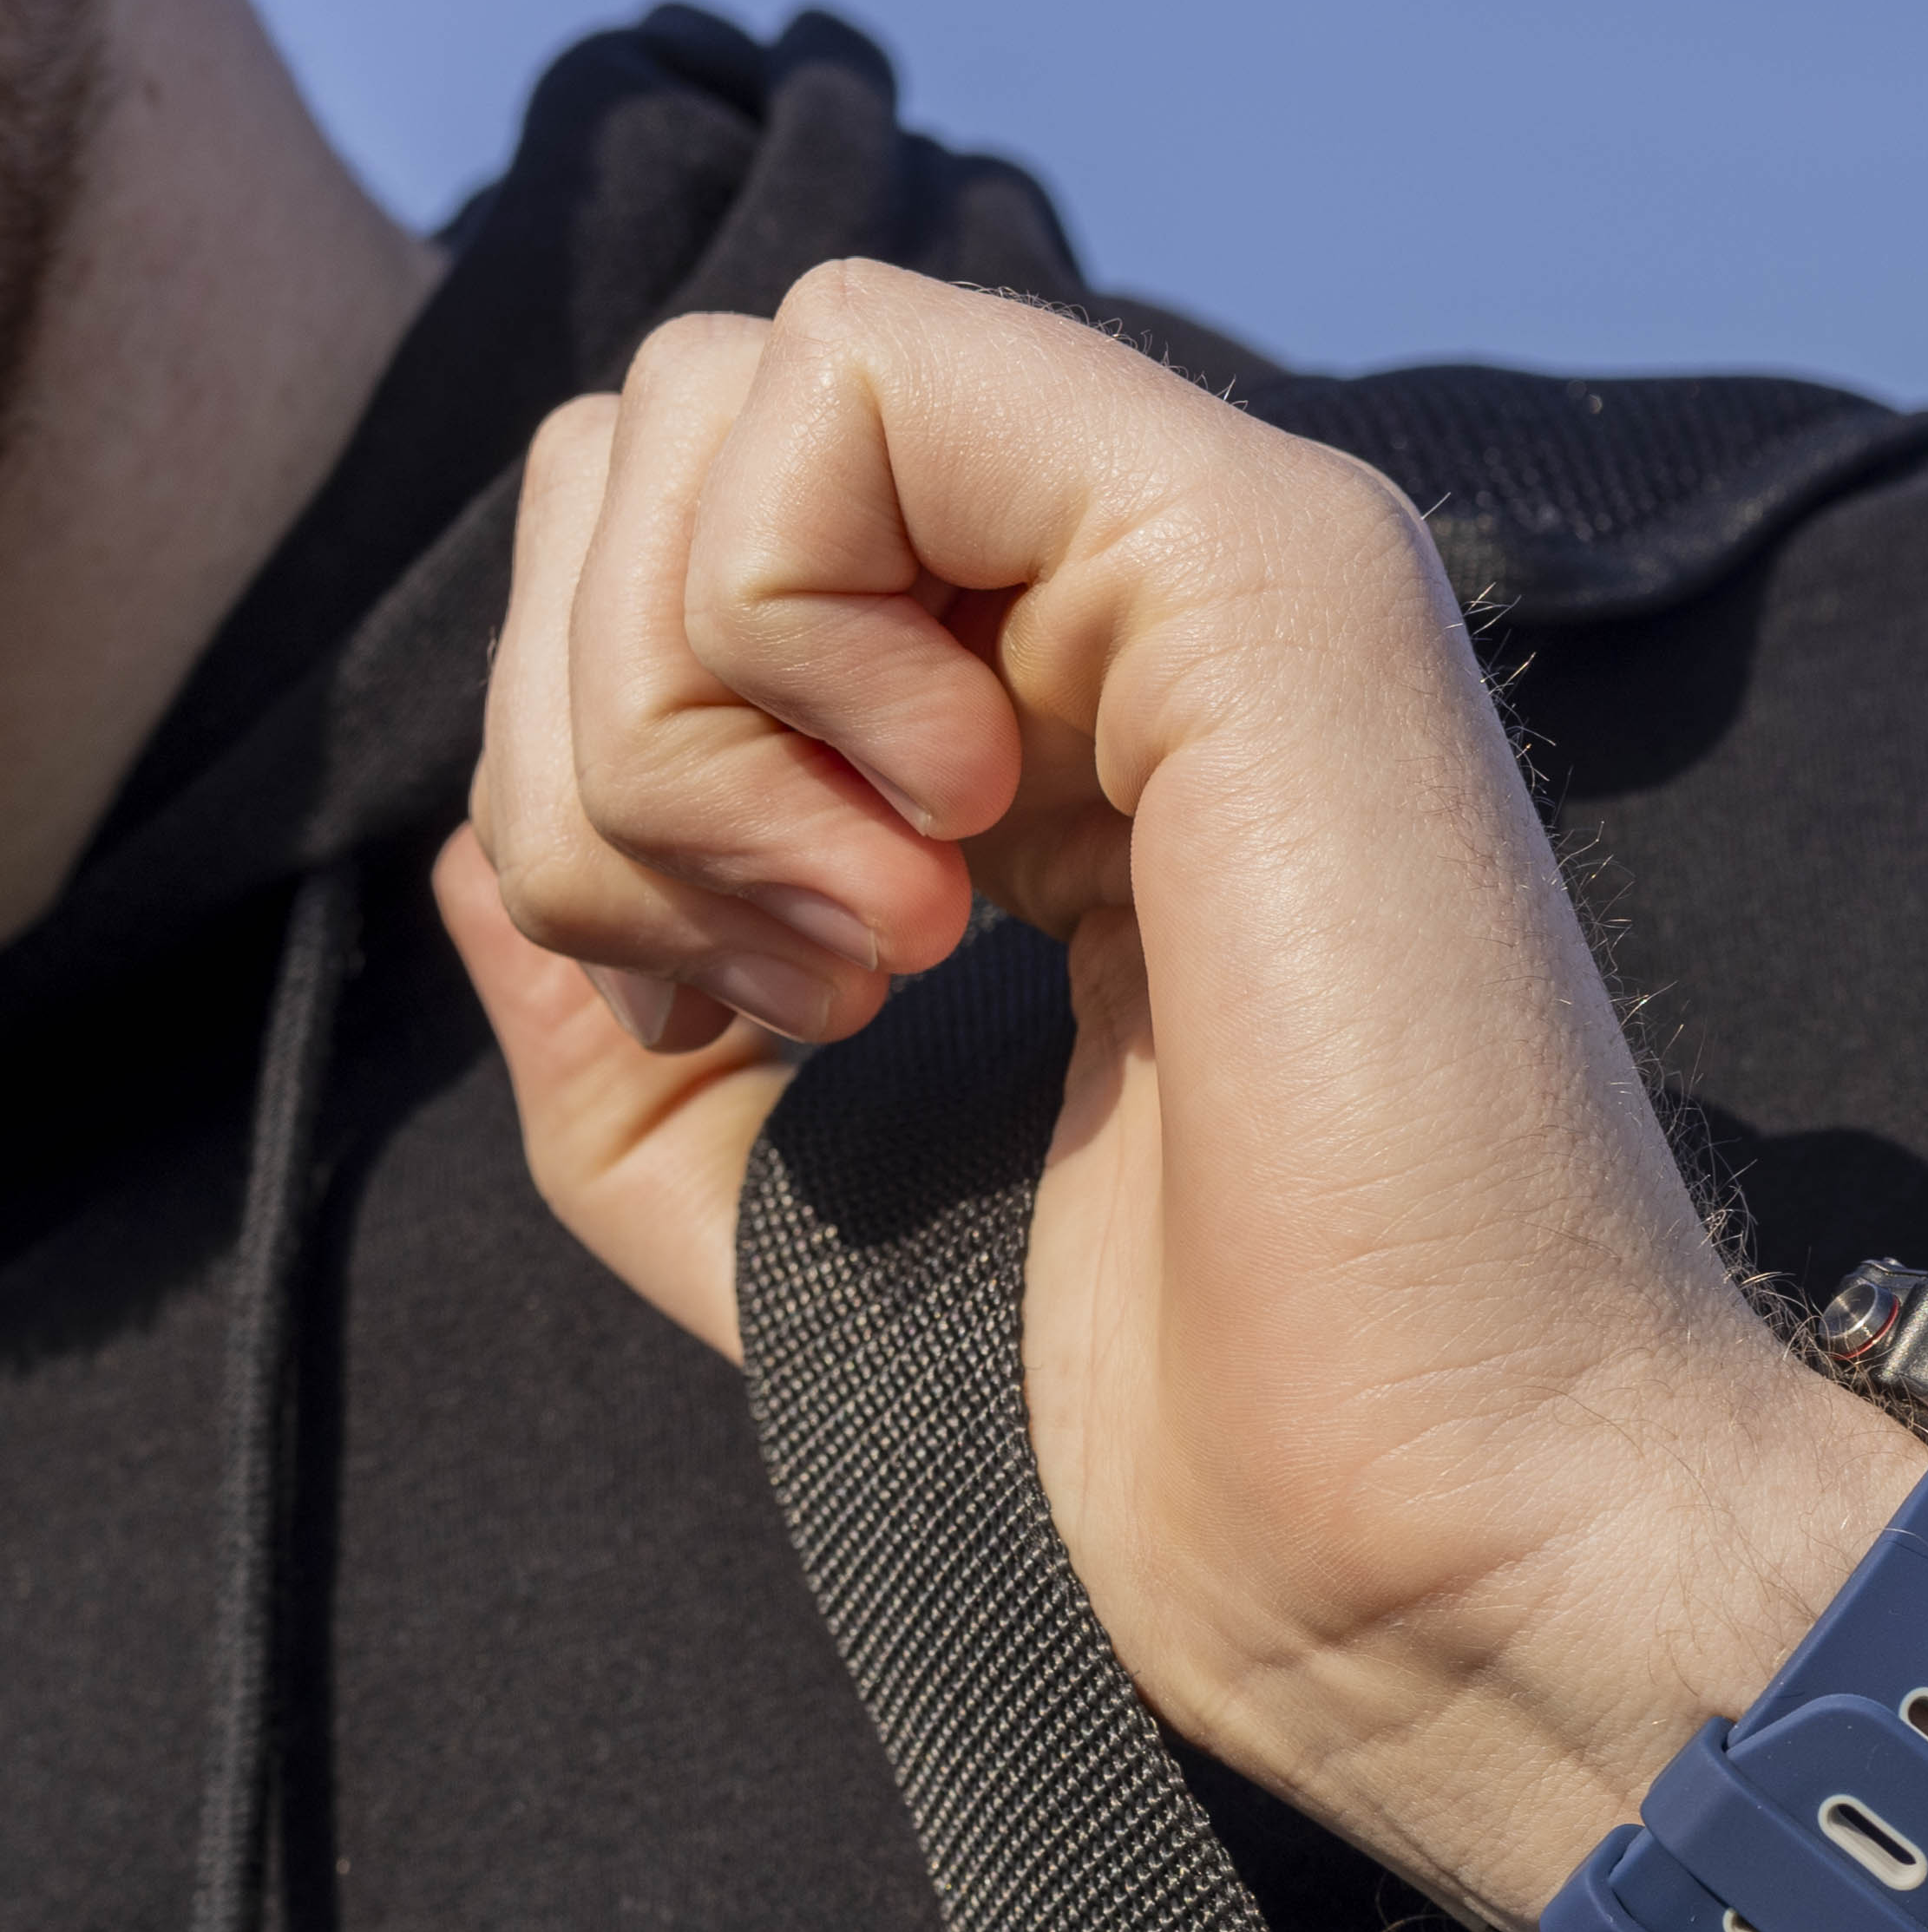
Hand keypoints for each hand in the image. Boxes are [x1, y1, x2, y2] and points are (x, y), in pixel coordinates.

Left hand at [441, 263, 1923, 1931]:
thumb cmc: (1206, 1444)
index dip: (606, 777)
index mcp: (1061, 755)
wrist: (1438, 1549)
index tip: (744, 1025)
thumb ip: (637, 1043)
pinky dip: (770, 626)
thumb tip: (485, 860)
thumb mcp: (804, 1235)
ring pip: (721, 391)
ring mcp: (1217, 566)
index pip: (686, 575)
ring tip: (879, 953)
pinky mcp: (1259, 556)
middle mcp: (1139, 625)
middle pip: (662, 446)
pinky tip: (938, 867)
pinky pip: (844, 382)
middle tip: (792, 988)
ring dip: (675, 710)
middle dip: (603, 733)